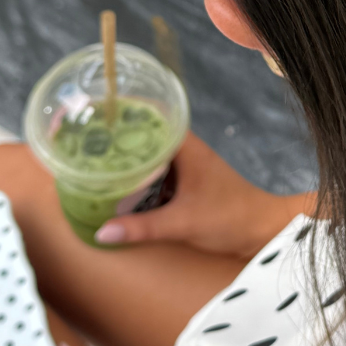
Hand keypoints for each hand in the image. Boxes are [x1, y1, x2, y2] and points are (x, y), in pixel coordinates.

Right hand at [93, 132, 315, 259]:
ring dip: (127, 161)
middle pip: (146, 137)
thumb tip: (102, 232)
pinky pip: (155, 176)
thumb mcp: (182, 222)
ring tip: (92, 162)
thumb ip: (142, 227)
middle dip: (118, 139)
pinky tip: (117, 190)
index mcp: (187, 147)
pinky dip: (138, 181)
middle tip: (83, 141)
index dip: (124, 114)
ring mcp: (186, 168)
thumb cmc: (231, 217)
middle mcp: (185, 152)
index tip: (95, 114)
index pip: (153, 117)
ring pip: (150, 157)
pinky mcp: (186, 185)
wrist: (262, 230)